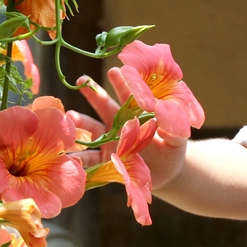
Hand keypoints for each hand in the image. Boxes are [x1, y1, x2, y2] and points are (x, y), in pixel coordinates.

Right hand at [67, 69, 187, 190]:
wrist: (167, 174)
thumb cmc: (173, 152)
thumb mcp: (177, 140)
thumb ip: (173, 130)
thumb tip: (167, 119)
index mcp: (137, 114)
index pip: (128, 95)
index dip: (122, 83)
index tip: (115, 71)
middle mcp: (120, 124)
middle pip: (104, 105)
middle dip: (93, 93)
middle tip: (80, 80)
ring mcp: (110, 141)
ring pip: (92, 128)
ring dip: (80, 122)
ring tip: (69, 116)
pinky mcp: (106, 160)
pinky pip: (90, 158)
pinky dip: (80, 157)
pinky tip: (69, 155)